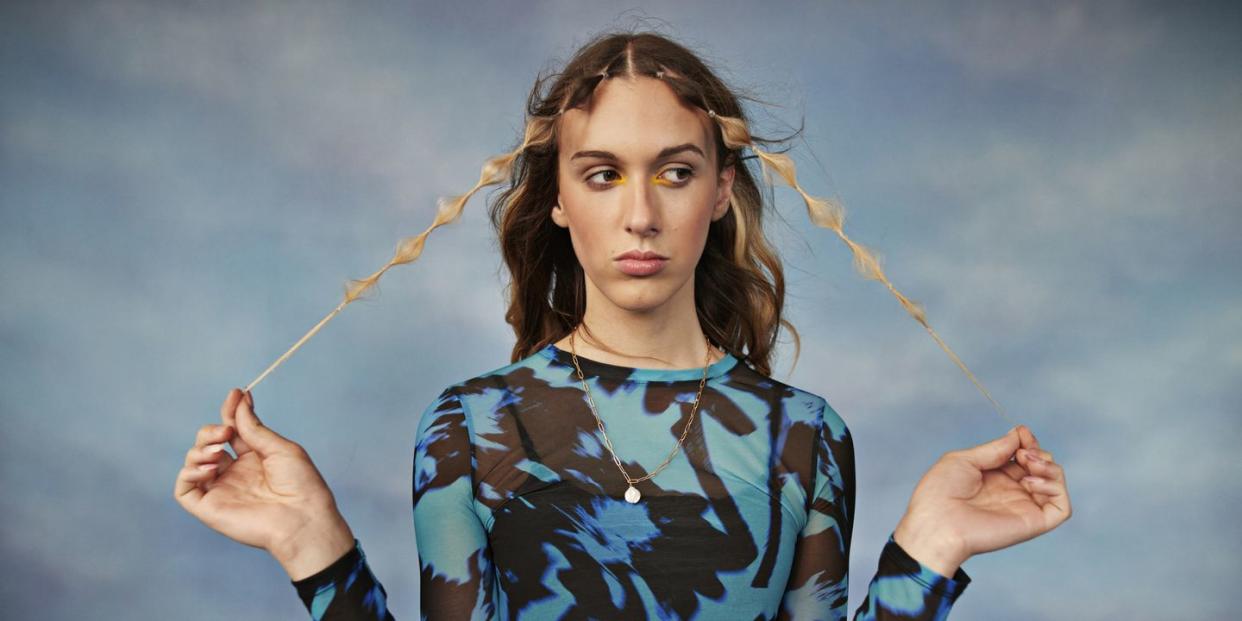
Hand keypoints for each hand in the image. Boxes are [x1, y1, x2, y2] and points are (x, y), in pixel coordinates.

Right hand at [173, 388, 354, 578]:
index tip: (236, 394)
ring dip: (199, 449)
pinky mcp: (209, 508)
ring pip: (193, 462)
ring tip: (218, 452)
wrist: (302, 518)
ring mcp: (221, 490)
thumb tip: (240, 399)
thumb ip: (253, 427)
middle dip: (211, 430)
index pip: (232, 430)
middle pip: (208, 443)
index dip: (230, 412)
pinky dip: (188, 473)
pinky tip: (209, 469)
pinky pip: (184, 490)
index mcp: (254, 458)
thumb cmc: (301, 485)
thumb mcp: (279, 448)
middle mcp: (235, 473)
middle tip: (226, 433)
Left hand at [893, 424, 1071, 574]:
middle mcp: (1011, 492)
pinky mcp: (1033, 523)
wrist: (935, 523)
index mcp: (994, 477)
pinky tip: (1030, 482)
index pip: (1024, 457)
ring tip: (1028, 463)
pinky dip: (1055, 488)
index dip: (1028, 442)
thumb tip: (1019, 434)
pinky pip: (1062, 508)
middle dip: (1039, 452)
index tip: (1023, 433)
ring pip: (1056, 484)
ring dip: (1050, 467)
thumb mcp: (964, 460)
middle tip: (1023, 453)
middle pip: (1043, 467)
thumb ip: (995, 449)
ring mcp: (1023, 507)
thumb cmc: (939, 493)